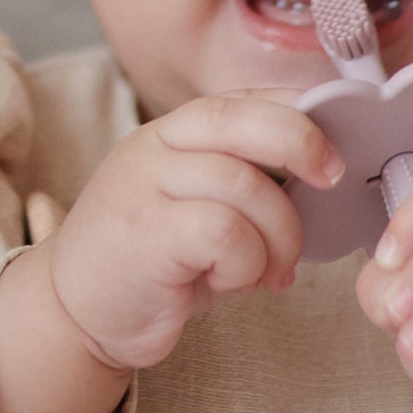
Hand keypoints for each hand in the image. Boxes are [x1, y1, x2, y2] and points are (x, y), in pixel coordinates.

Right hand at [43, 93, 343, 371]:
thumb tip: (320, 170)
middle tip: (330, 180)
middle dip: (301, 143)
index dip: (300, 110)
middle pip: (240, 120)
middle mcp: (154, 147)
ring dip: (280, 236)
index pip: (243, 99)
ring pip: (245, 186)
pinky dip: (247, 263)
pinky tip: (232, 283)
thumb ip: (243, 179)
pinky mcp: (144, 234)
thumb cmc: (152, 262)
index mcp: (171, 132)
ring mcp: (144, 186)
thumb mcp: (197, 207)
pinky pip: (224, 234)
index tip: (338, 144)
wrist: (75, 313)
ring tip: (272, 272)